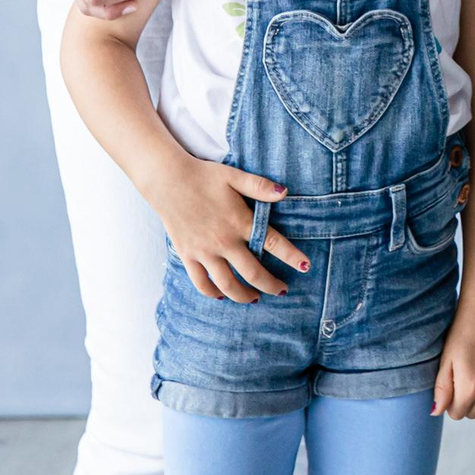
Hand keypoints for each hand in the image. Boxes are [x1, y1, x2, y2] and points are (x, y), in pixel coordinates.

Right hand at [145, 157, 305, 302]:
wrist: (168, 181)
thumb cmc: (204, 177)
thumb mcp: (235, 176)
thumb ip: (260, 186)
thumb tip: (286, 193)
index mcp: (239, 222)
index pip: (272, 243)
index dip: (292, 257)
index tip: (306, 267)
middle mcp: (223, 241)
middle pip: (252, 273)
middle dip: (271, 285)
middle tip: (282, 290)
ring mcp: (204, 251)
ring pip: (227, 284)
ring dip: (243, 295)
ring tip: (255, 298)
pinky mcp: (187, 255)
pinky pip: (201, 282)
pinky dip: (212, 293)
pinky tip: (222, 295)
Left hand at [433, 296, 474, 419]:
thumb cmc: (463, 334)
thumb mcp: (446, 361)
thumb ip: (442, 390)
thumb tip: (436, 412)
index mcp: (470, 388)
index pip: (457, 414)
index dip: (451, 401)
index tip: (452, 385)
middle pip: (473, 413)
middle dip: (466, 401)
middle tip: (463, 379)